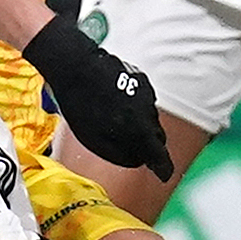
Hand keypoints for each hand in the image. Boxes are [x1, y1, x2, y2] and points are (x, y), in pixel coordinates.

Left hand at [23, 18, 172, 178]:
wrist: (76, 66)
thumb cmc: (82, 104)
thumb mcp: (95, 140)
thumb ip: (120, 154)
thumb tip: (137, 160)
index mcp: (139, 130)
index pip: (160, 155)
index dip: (163, 167)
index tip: (164, 174)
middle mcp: (148, 111)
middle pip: (156, 136)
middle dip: (147, 145)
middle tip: (134, 149)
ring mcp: (146, 92)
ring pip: (149, 117)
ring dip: (139, 123)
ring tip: (117, 121)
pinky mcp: (140, 78)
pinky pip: (143, 100)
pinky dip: (135, 106)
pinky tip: (116, 104)